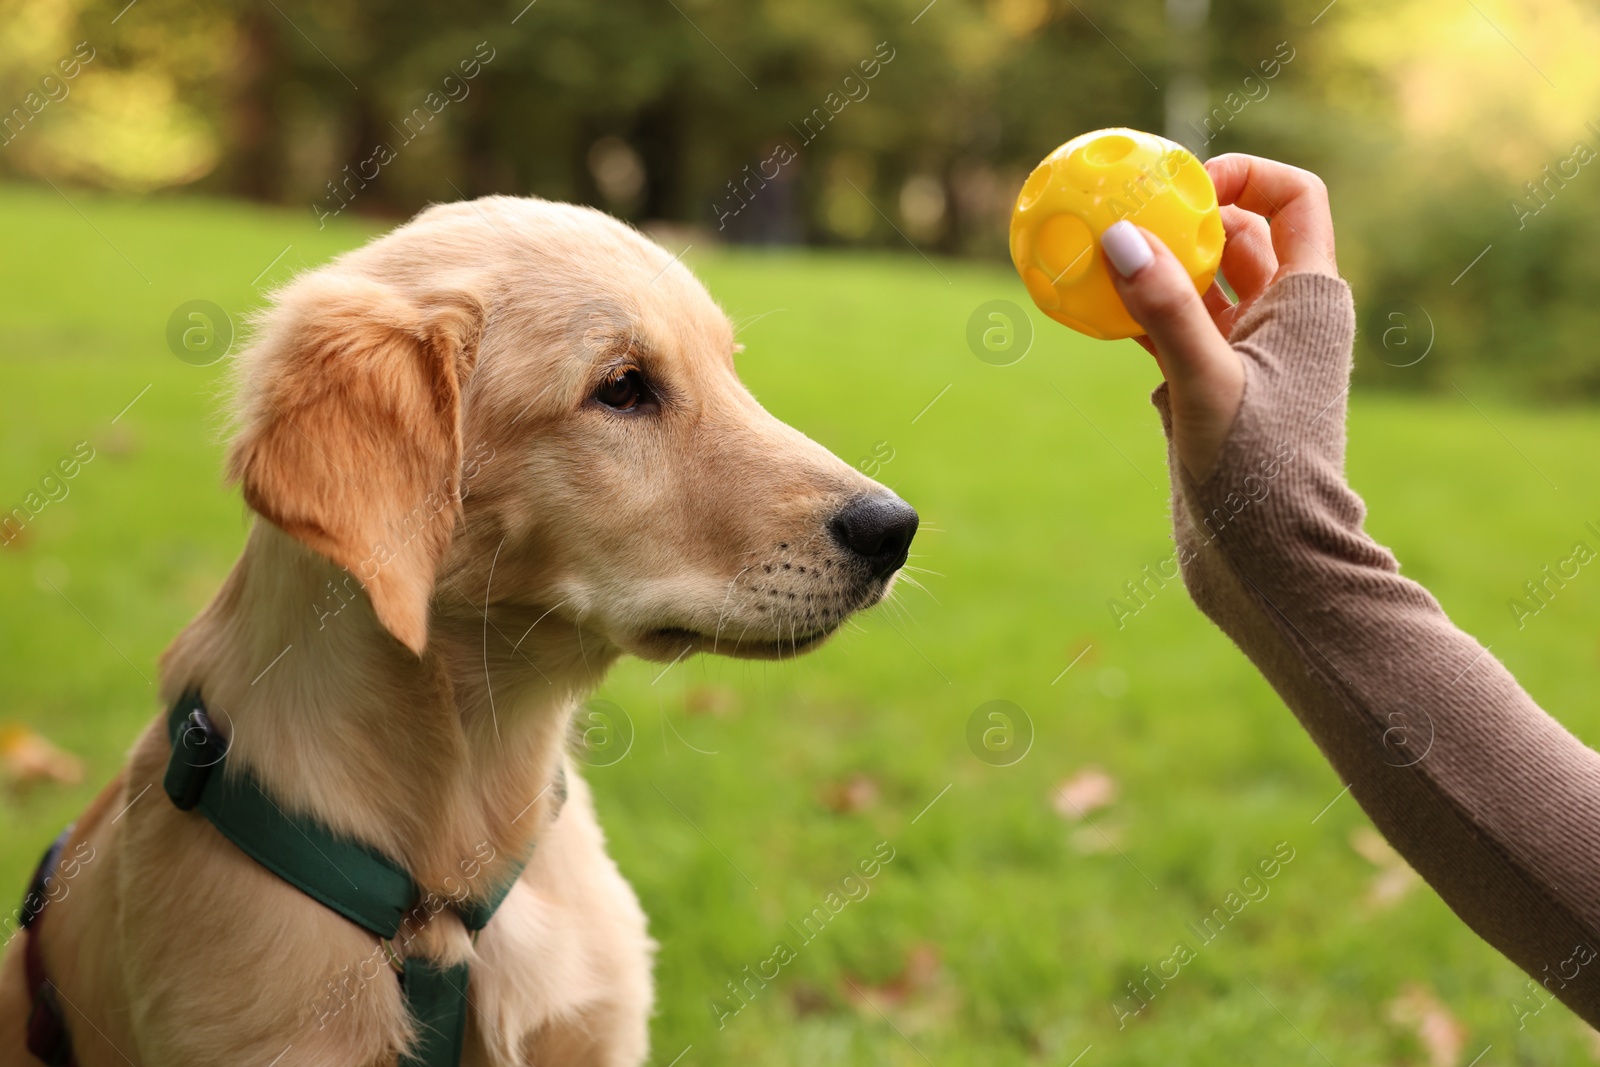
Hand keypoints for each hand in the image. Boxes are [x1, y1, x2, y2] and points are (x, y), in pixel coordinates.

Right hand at [1100, 154, 1340, 480]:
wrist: (1270, 563)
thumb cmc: (1259, 477)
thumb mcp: (1206, 386)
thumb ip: (1166, 311)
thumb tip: (1122, 235)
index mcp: (1307, 301)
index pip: (1294, 199)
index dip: (1245, 176)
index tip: (1184, 187)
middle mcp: (1282, 320)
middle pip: (1237, 234)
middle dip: (1183, 217)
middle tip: (1122, 212)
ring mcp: (1246, 356)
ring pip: (1200, 285)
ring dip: (1154, 268)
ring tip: (1097, 256)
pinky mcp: (1211, 391)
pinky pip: (1173, 331)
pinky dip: (1138, 315)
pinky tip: (1094, 312)